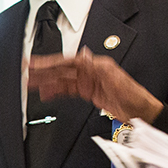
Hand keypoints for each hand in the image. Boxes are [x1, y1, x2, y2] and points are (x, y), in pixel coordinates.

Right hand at [29, 48, 162, 122]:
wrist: (139, 111)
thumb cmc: (131, 94)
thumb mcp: (115, 80)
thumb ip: (97, 68)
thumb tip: (83, 56)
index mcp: (95, 65)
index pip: (68, 61)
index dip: (51, 62)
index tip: (37, 64)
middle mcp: (90, 71)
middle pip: (62, 70)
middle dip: (44, 72)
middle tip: (27, 73)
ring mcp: (88, 81)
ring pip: (62, 80)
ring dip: (46, 82)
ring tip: (31, 84)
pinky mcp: (88, 92)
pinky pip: (67, 90)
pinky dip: (56, 91)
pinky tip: (46, 94)